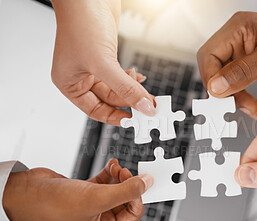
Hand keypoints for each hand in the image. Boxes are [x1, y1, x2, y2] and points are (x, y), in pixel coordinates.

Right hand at [3, 159, 152, 220]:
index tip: (141, 179)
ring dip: (119, 176)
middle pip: (127, 200)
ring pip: (117, 190)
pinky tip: (110, 165)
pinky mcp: (87, 194)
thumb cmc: (55, 205)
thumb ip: (126, 190)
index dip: (138, 194)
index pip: (134, 213)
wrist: (28, 192)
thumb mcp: (97, 198)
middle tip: (125, 170)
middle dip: (128, 183)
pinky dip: (110, 173)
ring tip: (116, 167)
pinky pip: (106, 183)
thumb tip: (147, 183)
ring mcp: (93, 207)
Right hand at [51, 0, 155, 125]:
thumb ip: (125, 88)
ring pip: (116, 88)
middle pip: (108, 100)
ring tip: (147, 94)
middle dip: (128, 103)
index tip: (134, 121)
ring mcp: (93, 66)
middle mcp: (80, 76)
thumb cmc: (81, 23)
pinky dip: (131, 78)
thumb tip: (143, 107)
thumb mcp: (103, 64)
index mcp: (69, 83)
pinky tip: (139, 78)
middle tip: (147, 107)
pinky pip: (120, 75)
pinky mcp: (105, 56)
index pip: (94, 110)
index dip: (115, 117)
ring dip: (132, 91)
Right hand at [197, 12, 256, 119]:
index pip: (209, 55)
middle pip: (212, 69)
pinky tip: (253, 106)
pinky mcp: (242, 64)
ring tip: (252, 108)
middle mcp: (233, 38)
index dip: (212, 79)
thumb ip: (243, 72)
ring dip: (234, 98)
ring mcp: (237, 52)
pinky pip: (232, 84)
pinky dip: (241, 98)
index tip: (223, 97)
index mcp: (237, 28)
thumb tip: (216, 87)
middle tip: (239, 106)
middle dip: (223, 92)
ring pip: (221, 80)